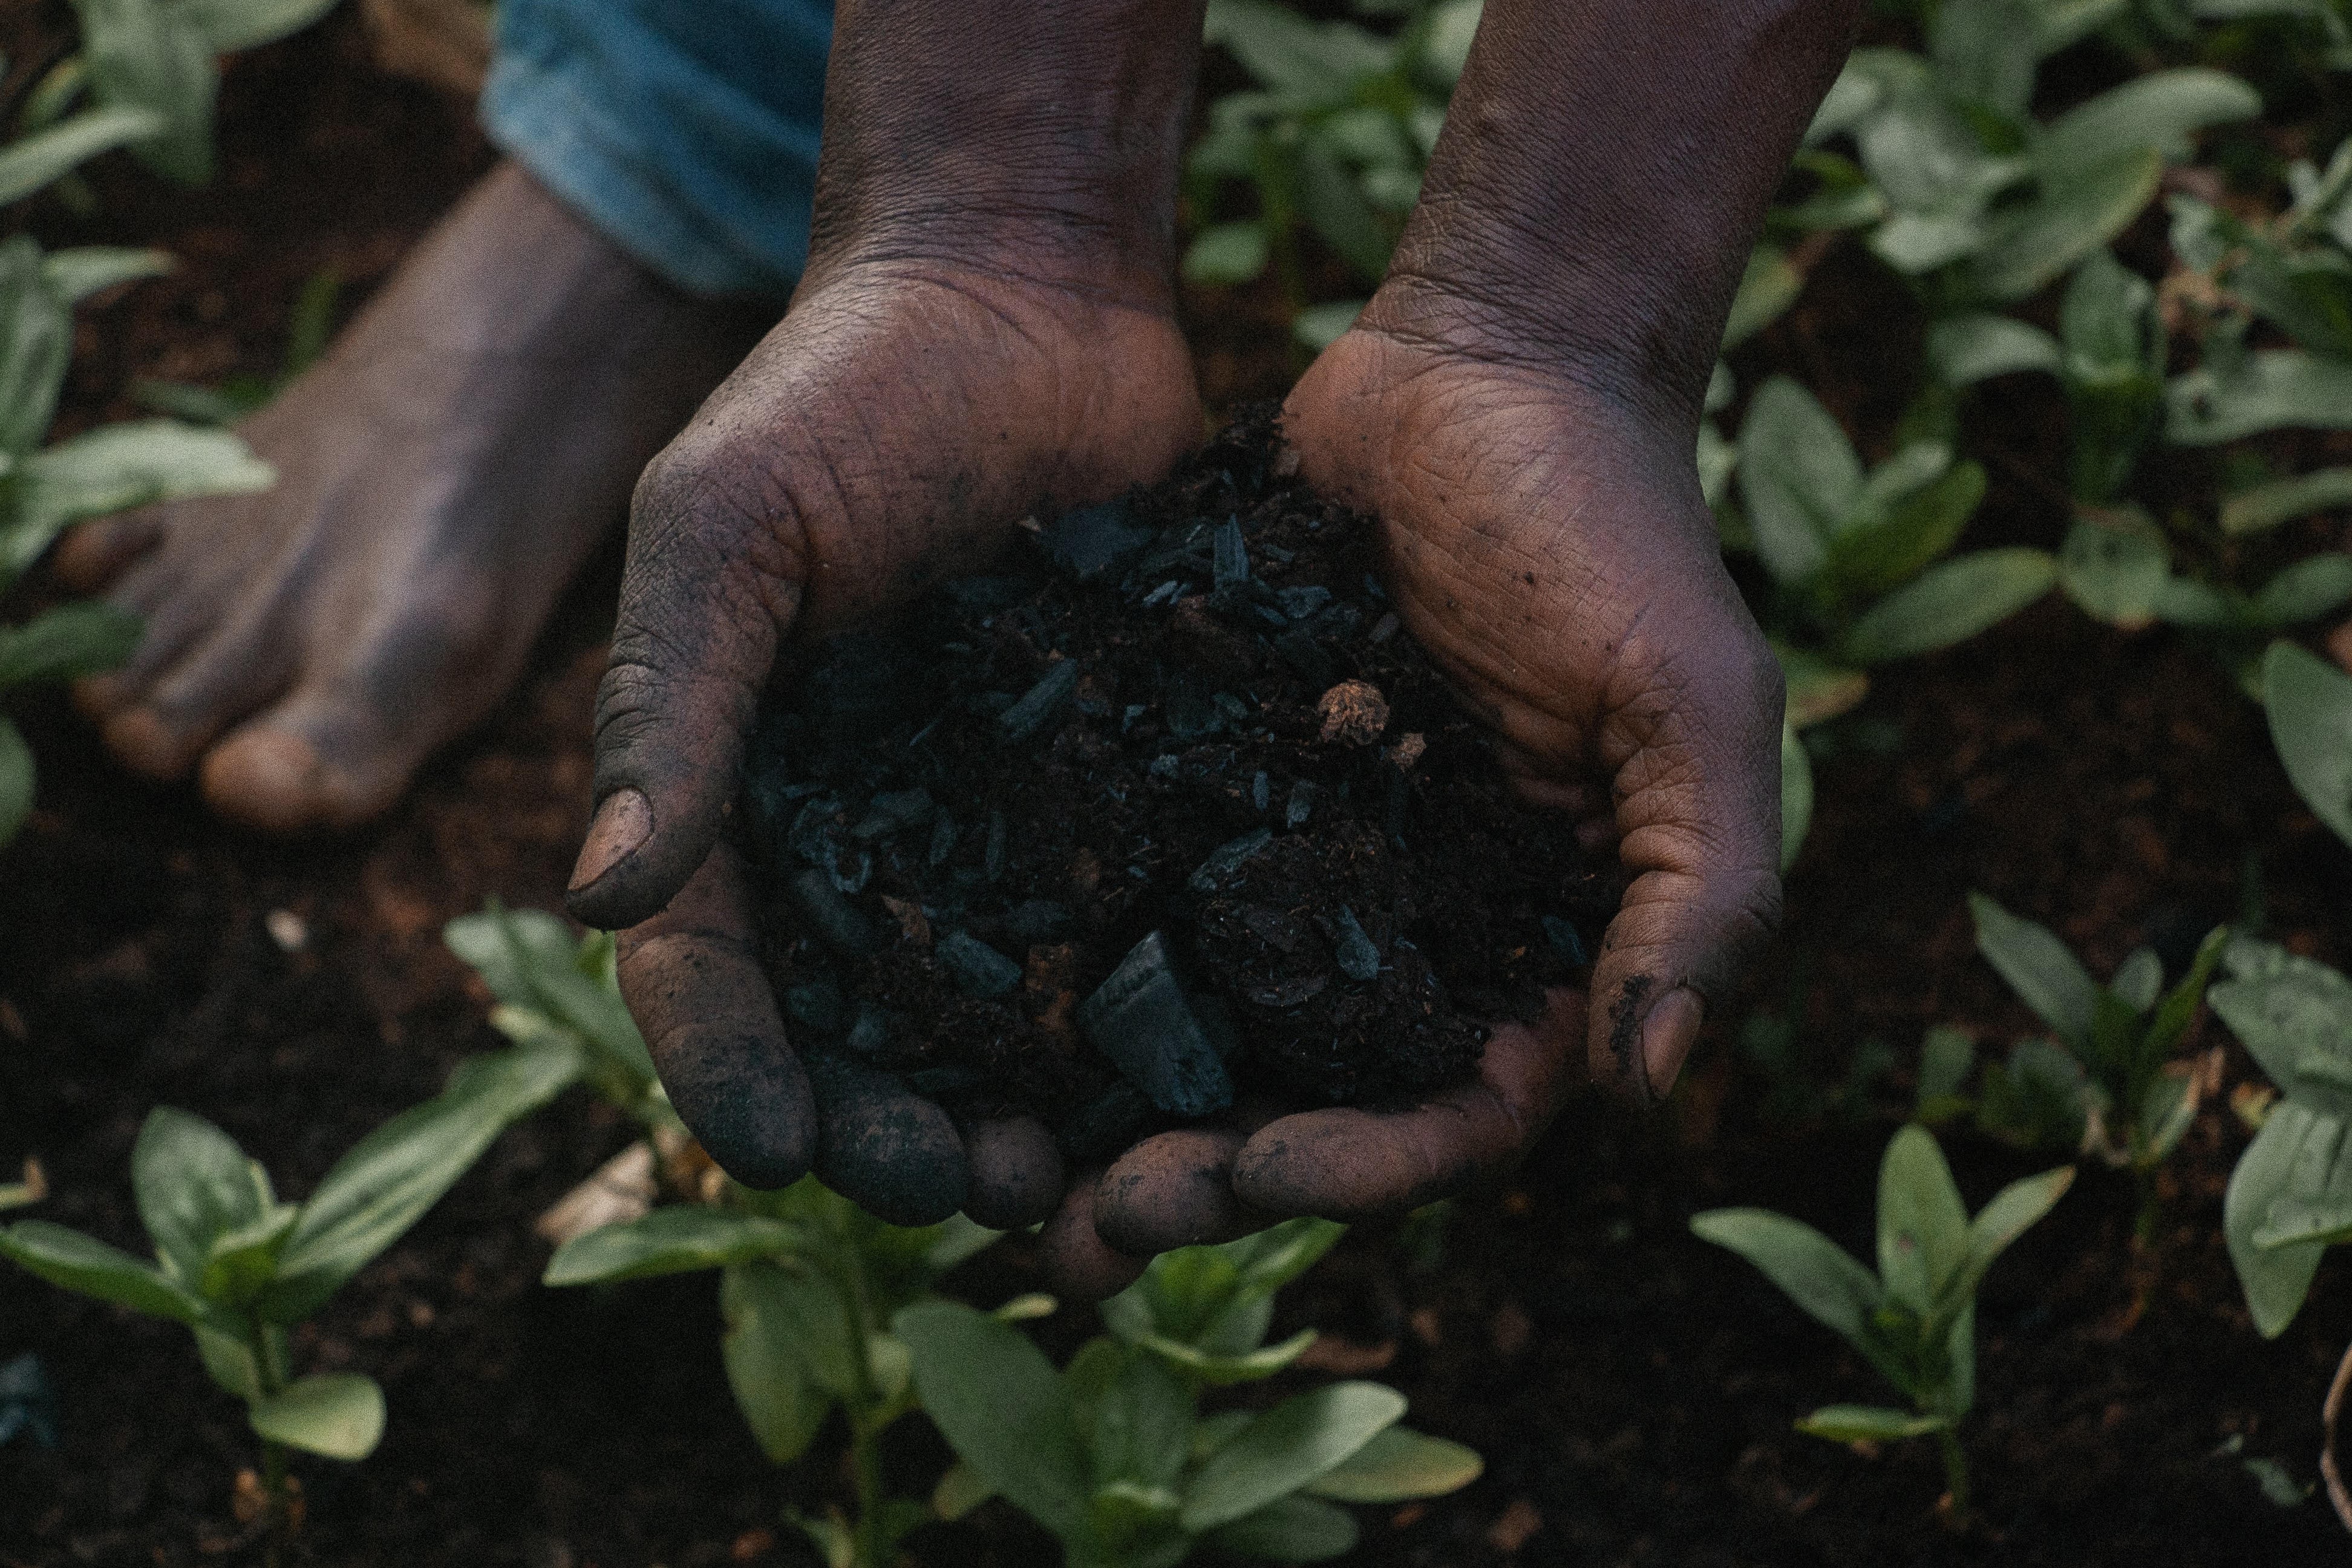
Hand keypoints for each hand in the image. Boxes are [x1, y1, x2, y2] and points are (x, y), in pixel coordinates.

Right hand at [569, 258, 1199, 1225]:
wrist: (1026, 295)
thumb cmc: (842, 390)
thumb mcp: (728, 526)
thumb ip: (670, 701)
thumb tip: (596, 894)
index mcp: (737, 792)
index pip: (708, 968)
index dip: (731, 1069)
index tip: (776, 1148)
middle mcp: (863, 837)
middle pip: (856, 1030)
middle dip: (891, 1128)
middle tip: (959, 1187)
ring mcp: (996, 827)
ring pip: (989, 1020)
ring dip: (1017, 1116)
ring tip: (1063, 1184)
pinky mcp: (1117, 795)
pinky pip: (1119, 932)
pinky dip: (1134, 1025)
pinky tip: (1180, 1090)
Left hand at [1041, 323, 1782, 1284]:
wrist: (1491, 365)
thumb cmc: (1617, 530)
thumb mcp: (1693, 705)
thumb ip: (1702, 891)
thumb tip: (1652, 1086)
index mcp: (1527, 948)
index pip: (1452, 1113)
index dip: (1363, 1169)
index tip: (1259, 1174)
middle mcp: (1401, 934)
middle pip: (1302, 1104)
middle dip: (1205, 1179)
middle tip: (1089, 1226)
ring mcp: (1292, 863)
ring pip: (1195, 1029)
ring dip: (1106, 1114)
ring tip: (999, 1172)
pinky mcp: (1202, 783)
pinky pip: (1123, 894)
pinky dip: (1059, 966)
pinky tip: (963, 1015)